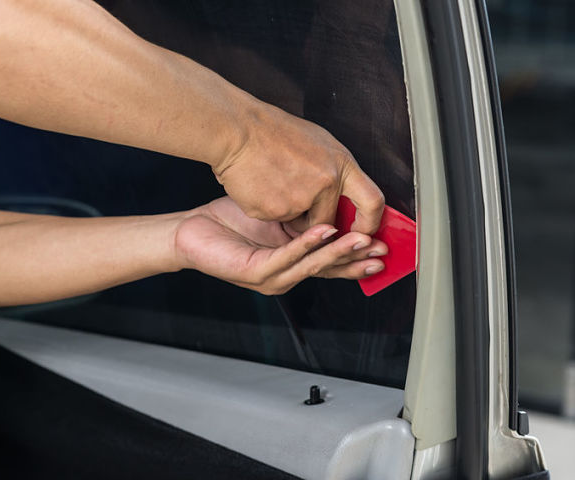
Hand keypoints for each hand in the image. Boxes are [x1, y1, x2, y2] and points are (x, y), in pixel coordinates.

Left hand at [174, 197, 386, 294]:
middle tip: (382, 250)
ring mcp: (272, 277)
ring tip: (362, 239)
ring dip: (340, 252)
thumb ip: (302, 218)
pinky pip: (287, 257)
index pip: (333, 261)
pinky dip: (308, 243)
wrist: (191, 231)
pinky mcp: (256, 273)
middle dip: (358, 258)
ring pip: (314, 265)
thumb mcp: (275, 216)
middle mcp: (287, 274)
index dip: (358, 255)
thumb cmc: (229, 221)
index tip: (382, 242)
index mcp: (294, 261)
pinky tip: (325, 230)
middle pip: (330, 268)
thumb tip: (334, 202)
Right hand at [212, 100, 384, 234]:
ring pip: (301, 225)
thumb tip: (347, 196)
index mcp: (342, 163)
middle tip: (299, 209)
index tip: (364, 233)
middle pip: (331, 221)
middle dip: (316, 224)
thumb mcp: (319, 145)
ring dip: (290, 215)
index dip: (370, 223)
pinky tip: (261, 188)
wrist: (238, 130)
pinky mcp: (278, 210)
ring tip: (275, 184)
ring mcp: (302, 198)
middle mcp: (328, 182)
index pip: (373, 202)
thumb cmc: (274, 133)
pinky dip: (269, 210)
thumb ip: (335, 172)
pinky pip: (277, 221)